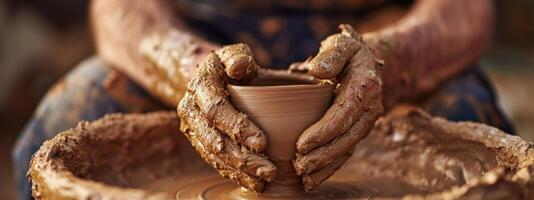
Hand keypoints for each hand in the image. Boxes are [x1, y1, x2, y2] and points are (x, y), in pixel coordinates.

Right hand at [177, 44, 275, 191]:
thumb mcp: (232, 53)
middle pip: (214, 139)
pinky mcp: (200, 143)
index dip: (237, 127)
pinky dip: (235, 175)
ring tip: (265, 179)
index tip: (263, 142)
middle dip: (242, 157)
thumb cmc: (229, 65)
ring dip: (239, 170)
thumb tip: (240, 65)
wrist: (207, 77)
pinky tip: (255, 183)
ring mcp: (193, 129)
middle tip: (269, 169)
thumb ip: (238, 56)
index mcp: (200, 86)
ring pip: (214, 156)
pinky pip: (215, 163)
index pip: (216, 110)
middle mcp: (190, 110)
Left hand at [294, 25, 384, 190]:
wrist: (369, 64)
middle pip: (346, 137)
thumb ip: (331, 54)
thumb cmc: (348, 53)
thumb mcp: (342, 44)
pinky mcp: (357, 132)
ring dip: (325, 165)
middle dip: (322, 155)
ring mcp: (365, 123)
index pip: (344, 113)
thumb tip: (317, 70)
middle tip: (298, 165)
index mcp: (365, 86)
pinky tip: (312, 180)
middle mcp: (369, 108)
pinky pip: (345, 153)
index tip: (301, 144)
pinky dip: (329, 168)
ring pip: (346, 149)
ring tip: (303, 177)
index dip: (324, 131)